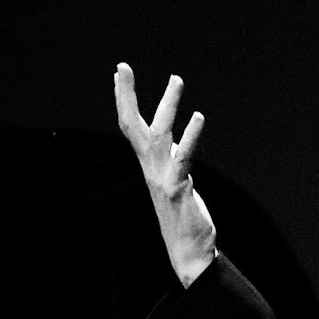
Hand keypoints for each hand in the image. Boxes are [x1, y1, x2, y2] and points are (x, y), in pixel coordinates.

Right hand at [114, 63, 217, 285]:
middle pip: (134, 127)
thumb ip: (171, 159)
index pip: (131, 126)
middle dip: (127, 96)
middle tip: (123, 67)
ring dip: (167, 107)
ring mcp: (162, 178)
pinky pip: (183, 158)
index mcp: (149, 164)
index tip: (120, 71)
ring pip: (160, 136)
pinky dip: (190, 137)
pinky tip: (198, 117)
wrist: (187, 252)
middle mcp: (151, 168)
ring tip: (176, 80)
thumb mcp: (174, 180)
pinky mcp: (178, 189)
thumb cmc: (182, 216)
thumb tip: (171, 140)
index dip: (124, 99)